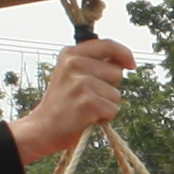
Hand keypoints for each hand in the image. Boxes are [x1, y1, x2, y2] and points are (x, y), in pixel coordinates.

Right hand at [8, 39, 136, 163]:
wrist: (43, 128)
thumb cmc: (62, 103)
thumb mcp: (72, 74)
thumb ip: (95, 64)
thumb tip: (125, 60)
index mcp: (71, 54)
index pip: (108, 45)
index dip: (124, 53)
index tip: (131, 64)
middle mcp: (75, 64)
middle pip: (117, 72)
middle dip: (110, 87)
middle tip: (87, 97)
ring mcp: (81, 83)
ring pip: (116, 93)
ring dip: (106, 104)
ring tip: (86, 108)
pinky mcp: (88, 102)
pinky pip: (113, 109)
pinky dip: (105, 117)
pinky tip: (87, 118)